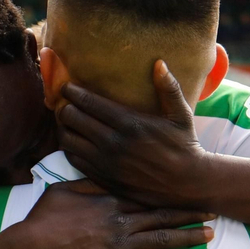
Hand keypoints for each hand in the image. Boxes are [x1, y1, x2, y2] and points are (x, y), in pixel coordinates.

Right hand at [4, 179, 213, 248]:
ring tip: (207, 236)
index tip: (189, 187)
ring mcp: (117, 245)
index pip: (147, 193)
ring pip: (160, 239)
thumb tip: (104, 171)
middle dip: (189, 213)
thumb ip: (89, 183)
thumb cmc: (43, 219)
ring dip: (186, 238)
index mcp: (109, 200)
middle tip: (212, 211)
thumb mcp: (64, 190)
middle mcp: (119, 220)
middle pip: (162, 214)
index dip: (171, 192)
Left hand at [57, 60, 212, 208]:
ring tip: (67, 122)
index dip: (72, 92)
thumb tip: (159, 63)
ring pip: (68, 140)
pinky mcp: (102, 178)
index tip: (66, 86)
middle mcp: (114, 143)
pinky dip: (69, 149)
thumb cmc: (184, 146)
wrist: (185, 185)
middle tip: (66, 103)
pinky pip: (74, 160)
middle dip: (65, 107)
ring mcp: (106, 162)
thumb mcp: (181, 115)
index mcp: (130, 123)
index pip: (89, 103)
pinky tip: (75, 142)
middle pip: (72, 119)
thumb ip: (169, 89)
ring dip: (64, 128)